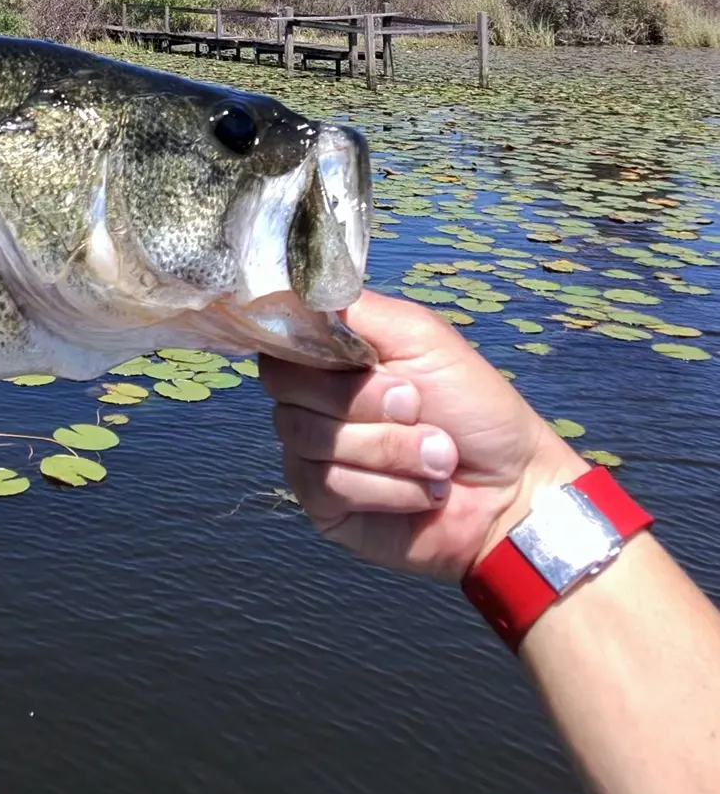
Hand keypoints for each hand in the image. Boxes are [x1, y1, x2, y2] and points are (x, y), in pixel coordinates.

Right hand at [262, 291, 585, 580]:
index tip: (361, 359)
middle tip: (417, 407)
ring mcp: (312, 453)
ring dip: (389, 448)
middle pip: (287, 387)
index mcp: (333, 358)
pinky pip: (328, 484)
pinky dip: (388, 487)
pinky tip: (422, 492)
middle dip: (362, 399)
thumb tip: (296, 291)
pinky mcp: (322, 503)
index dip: (308, 347)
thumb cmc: (475, 408)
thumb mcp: (421, 336)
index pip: (280, 340)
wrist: (513, 490)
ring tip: (439, 458)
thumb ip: (356, 310)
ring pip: (308, 437)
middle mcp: (313, 402)